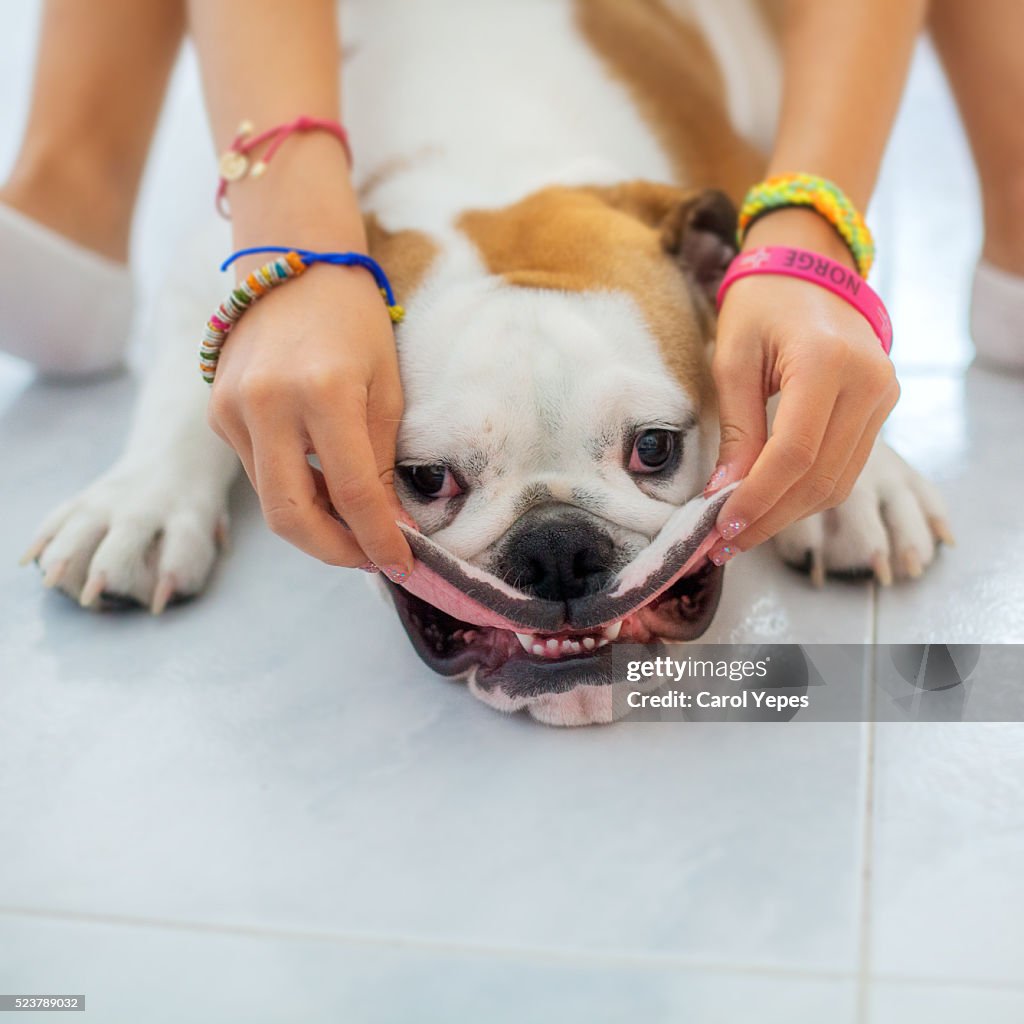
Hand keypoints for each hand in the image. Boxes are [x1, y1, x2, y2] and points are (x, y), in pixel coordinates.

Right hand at [206, 260, 412, 575]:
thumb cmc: (355, 322)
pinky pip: (257, 472)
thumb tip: (392, 527)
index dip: (380, 539)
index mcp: (322, 392)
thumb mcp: (385, 387)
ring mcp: (232, 410)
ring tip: (354, 521)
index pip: (353, 493)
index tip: (403, 564)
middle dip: (334, 552)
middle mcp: (266, 404)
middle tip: (370, 558)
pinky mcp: (218, 414)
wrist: (293, 264)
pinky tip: (321, 483)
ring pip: (271, 500)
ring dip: (315, 524)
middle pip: (290, 516)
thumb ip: (382, 461)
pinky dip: (292, 490)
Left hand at [705, 208, 898, 561]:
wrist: (811, 266)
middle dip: (770, 517)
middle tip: (726, 542)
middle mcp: (867, 381)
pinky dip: (807, 493)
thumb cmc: (761, 304)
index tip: (723, 526)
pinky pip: (846, 466)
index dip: (759, 498)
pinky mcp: (883, 405)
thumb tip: (725, 494)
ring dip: (789, 514)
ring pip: (838, 481)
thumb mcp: (733, 359)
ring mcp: (883, 394)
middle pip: (820, 477)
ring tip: (743, 531)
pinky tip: (771, 505)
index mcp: (824, 361)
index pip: (794, 453)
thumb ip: (736, 428)